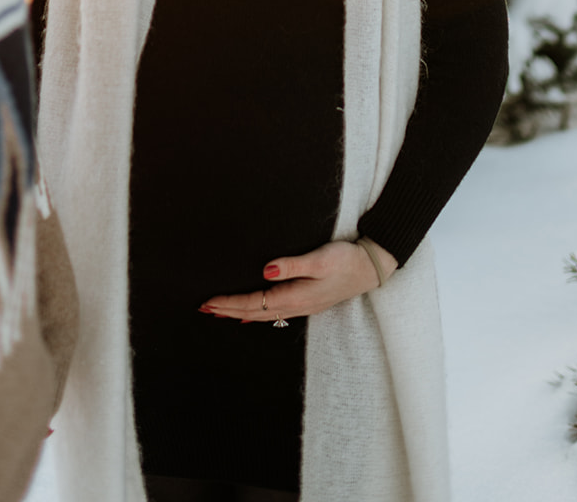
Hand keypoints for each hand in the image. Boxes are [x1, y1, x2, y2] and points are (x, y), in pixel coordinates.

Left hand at [198, 239, 397, 322]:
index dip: (231, 303)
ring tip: (220, 312)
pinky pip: (275, 312)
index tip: (209, 301)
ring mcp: (303, 305)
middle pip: (255, 312)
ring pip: (264, 314)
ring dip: (240, 312)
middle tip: (204, 308)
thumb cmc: (347, 260)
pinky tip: (252, 315)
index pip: (255, 303)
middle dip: (229, 310)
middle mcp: (297, 306)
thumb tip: (265, 270)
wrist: (372, 268)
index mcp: (296, 297)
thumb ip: (292, 265)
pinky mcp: (308, 300)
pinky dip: (258, 313)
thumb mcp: (320, 259)